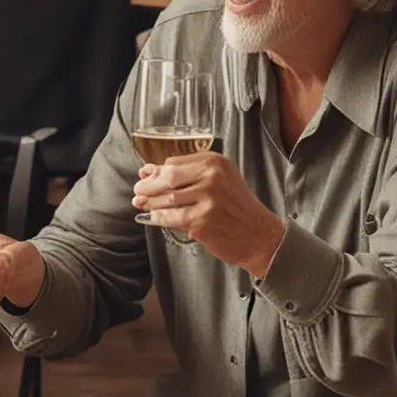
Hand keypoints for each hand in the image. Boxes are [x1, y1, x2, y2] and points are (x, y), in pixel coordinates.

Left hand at [132, 155, 284, 274]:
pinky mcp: (202, 221)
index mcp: (214, 162)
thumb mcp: (219, 181)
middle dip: (147, 187)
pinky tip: (152, 218)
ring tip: (142, 204)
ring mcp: (208, 199)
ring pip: (167, 199)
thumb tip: (148, 171)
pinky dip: (158, 218)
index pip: (174, 163)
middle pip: (167, 178)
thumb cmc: (236, 207)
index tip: (144, 176)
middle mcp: (211, 177)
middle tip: (138, 192)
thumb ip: (187, 175)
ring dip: (150, 203)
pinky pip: (171, 218)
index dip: (155, 171)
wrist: (259, 235)